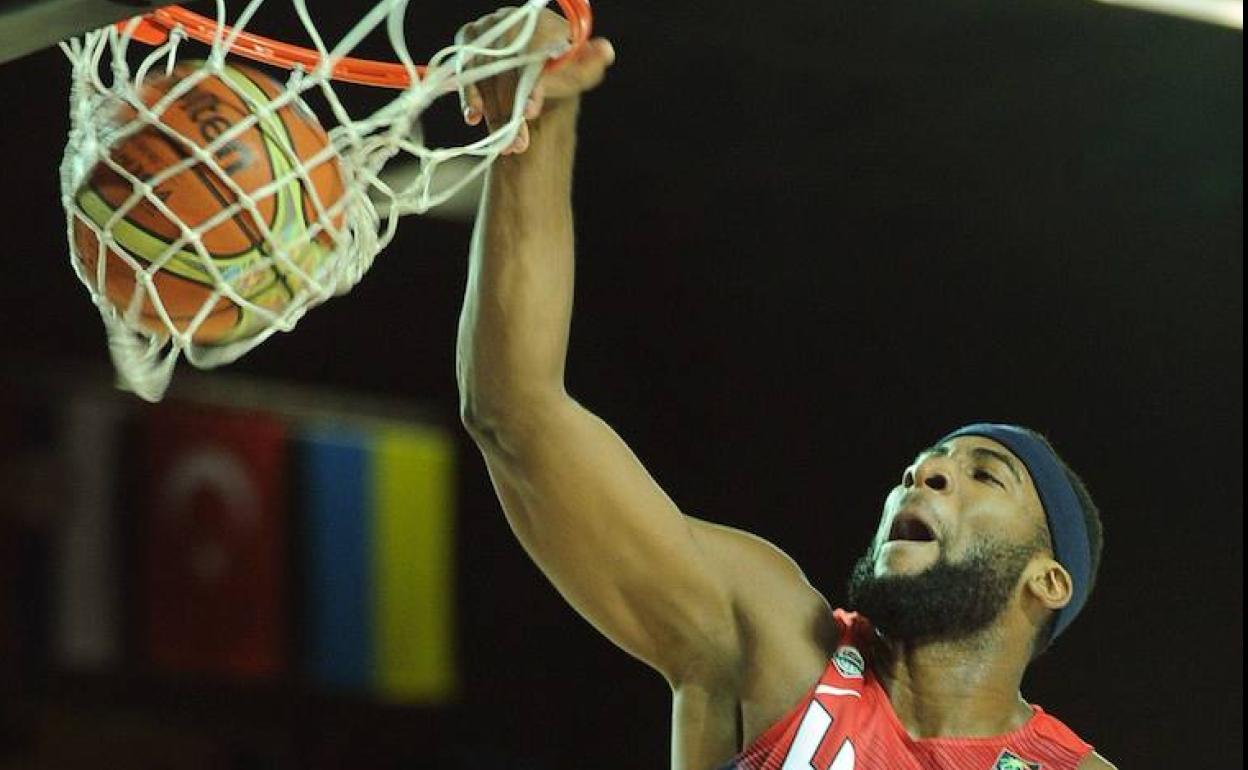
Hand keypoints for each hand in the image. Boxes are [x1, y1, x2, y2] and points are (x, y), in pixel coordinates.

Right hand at [457, 7, 614, 154]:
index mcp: (542, 22)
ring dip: (494, 113)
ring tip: (507, 144)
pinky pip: (464, 72)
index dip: (529, 82)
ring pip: (484, 73)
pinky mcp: (467, 47)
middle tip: (519, 143)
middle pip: (505, 65)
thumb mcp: (577, 76)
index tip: (530, 112)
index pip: (532, 51)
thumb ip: (589, 68)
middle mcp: (512, 21)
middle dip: (511, 108)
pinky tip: (474, 118)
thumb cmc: (559, 76)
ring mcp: (486, 31)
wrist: (533, 81)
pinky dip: (470, 97)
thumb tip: (606, 51)